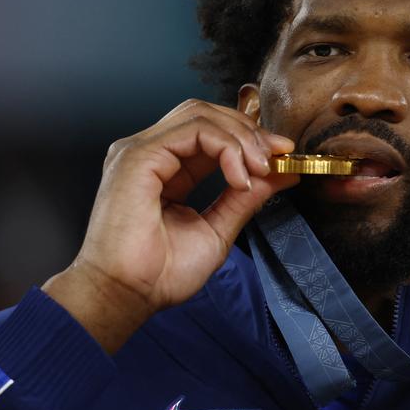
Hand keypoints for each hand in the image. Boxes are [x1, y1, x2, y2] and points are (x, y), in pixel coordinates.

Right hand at [43, 99, 298, 351]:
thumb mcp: (217, 229)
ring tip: (260, 167)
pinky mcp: (139, 156)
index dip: (248, 137)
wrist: (128, 296)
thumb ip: (245, 198)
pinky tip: (240, 175)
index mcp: (164, 168)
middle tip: (277, 154)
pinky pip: (193, 130)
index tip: (282, 155)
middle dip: (248, 130)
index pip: (209, 133)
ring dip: (240, 136)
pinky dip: (226, 146)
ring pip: (200, 115)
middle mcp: (150, 153)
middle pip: (205, 114)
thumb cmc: (160, 274)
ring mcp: (140, 151)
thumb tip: (282, 173)